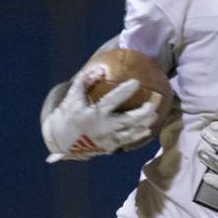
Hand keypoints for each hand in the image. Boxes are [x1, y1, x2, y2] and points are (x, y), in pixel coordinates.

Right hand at [42, 68, 158, 161]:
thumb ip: (84, 81)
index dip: (124, 91)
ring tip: (156, 115)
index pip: (111, 101)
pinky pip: (127, 141)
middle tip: (153, 104)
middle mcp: (102, 127)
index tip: (136, 82)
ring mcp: (107, 139)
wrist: (61, 141)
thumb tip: (100, 70)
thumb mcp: (72, 97)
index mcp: (92, 114)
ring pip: (130, 132)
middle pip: (127, 120)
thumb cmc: (68, 114)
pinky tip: (147, 129)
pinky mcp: (109, 147)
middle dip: (142, 113)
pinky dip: (137, 135)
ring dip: (144, 124)